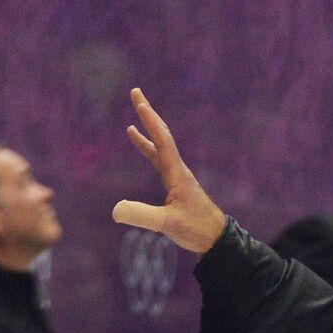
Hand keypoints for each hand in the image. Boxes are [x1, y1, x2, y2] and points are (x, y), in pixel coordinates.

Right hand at [112, 88, 226, 252]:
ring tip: (135, 118)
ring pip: (161, 147)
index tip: (140, 101)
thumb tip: (115, 210)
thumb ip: (142, 216)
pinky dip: (149, 150)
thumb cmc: (196, 230)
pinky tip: (143, 147)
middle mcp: (178, 170)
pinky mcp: (177, 186)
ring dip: (148, 131)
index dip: (150, 120)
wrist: (217, 238)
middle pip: (162, 136)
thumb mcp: (167, 224)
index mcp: (177, 174)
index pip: (162, 140)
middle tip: (136, 93)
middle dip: (148, 115)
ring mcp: (178, 177)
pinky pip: (160, 161)